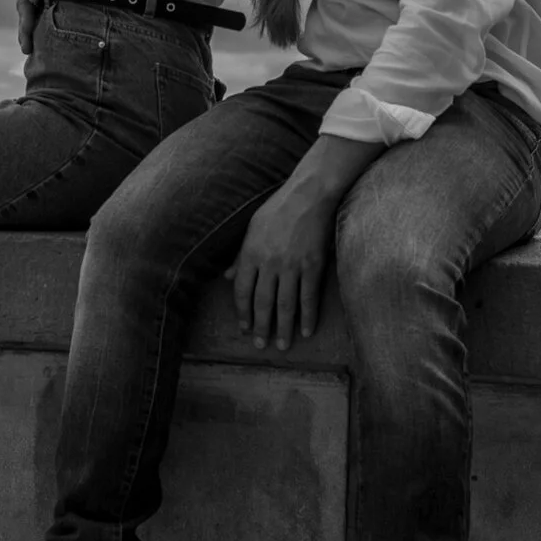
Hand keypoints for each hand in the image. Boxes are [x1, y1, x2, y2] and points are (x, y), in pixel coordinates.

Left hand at [224, 178, 337, 350]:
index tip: (244, 328)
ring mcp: (292, 266)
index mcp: (251, 253)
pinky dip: (308, 316)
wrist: (309, 194)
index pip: (242, 291)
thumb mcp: (252, 227)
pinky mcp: (313, 266)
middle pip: (262, 303)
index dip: (242, 312)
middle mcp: (269, 263)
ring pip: (285, 305)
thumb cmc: (278, 208)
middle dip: (261, 327)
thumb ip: (241, 255)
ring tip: (283, 345)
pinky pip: (309, 297)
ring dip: (284, 328)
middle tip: (261, 346)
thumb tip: (228, 277)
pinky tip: (307, 331)